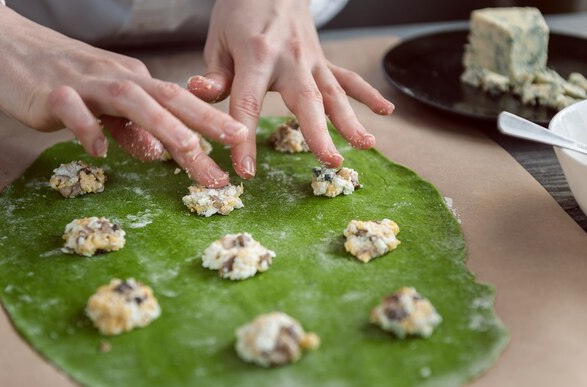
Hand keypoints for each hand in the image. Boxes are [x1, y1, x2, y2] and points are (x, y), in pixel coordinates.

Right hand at [0, 4, 247, 186]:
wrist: (5, 46)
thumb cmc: (59, 79)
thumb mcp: (103, 107)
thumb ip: (129, 130)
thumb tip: (156, 154)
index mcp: (136, 83)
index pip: (181, 103)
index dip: (213, 120)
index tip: (241, 142)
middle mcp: (119, 79)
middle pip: (169, 99)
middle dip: (206, 122)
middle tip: (236, 145)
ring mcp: (86, 83)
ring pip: (131, 100)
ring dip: (163, 124)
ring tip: (189, 149)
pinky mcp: (52, 92)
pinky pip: (72, 110)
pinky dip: (88, 128)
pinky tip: (100, 151)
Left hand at [188, 0, 393, 178]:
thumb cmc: (240, 13)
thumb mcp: (218, 40)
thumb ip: (216, 74)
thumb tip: (200, 93)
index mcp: (256, 55)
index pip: (248, 103)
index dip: (245, 140)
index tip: (246, 171)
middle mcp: (290, 59)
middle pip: (305, 100)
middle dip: (318, 133)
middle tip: (330, 160)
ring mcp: (311, 60)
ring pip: (334, 93)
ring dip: (351, 120)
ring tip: (366, 145)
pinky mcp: (323, 62)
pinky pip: (347, 78)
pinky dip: (367, 95)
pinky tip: (386, 112)